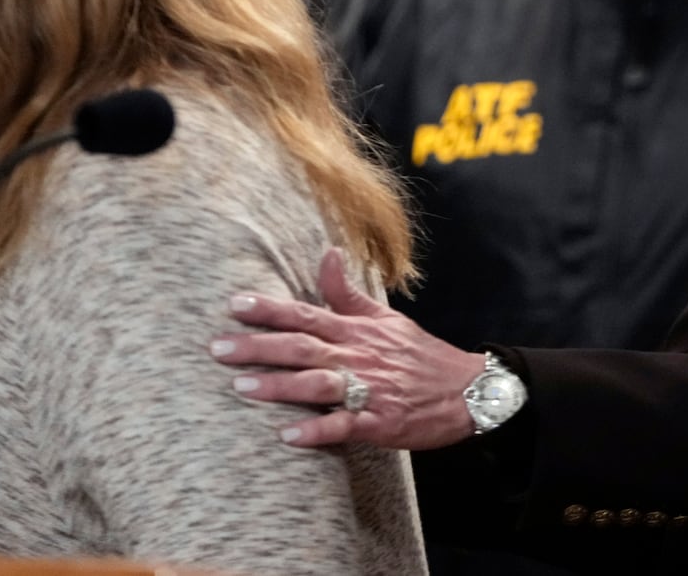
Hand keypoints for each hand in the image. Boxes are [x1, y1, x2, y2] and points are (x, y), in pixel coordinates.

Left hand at [212, 247, 486, 449]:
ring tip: (241, 387)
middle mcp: (359, 355)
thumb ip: (347, 292)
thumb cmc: (420, 356)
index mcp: (357, 330)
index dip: (269, 309)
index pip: (306, 313)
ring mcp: (370, 389)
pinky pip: (344, 425)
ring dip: (278, 385)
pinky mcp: (381, 422)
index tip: (234, 305)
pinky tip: (287, 435)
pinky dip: (316, 430)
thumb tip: (326, 253)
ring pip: (318, 384)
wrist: (470, 391)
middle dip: (258, 346)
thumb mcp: (385, 318)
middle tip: (217, 347)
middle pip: (302, 346)